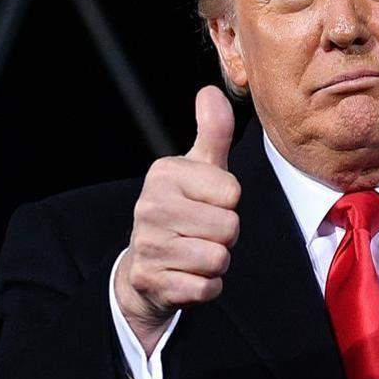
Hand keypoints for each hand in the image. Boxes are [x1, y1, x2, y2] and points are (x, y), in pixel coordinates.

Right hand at [114, 85, 239, 353]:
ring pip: (219, 258)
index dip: (229, 203)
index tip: (207, 203)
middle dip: (225, 235)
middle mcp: (149, 206)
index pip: (232, 192)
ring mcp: (148, 245)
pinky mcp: (152, 281)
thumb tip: (211, 91)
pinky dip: (207, 286)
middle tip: (202, 231)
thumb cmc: (184, 208)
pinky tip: (188, 275)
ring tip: (195, 251)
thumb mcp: (199, 168)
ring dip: (217, 261)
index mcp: (164, 174)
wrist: (146, 265)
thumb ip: (213, 132)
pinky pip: (207, 287)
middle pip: (228, 227)